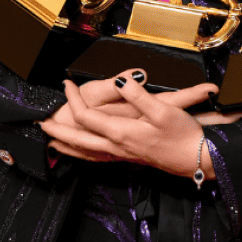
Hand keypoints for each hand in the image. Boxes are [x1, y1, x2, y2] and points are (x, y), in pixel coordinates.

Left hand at [40, 71, 241, 177]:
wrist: (198, 160)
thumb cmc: (183, 135)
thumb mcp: (162, 110)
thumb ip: (137, 95)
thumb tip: (119, 81)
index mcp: (122, 132)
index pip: (87, 116)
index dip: (73, 99)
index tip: (67, 84)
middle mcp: (118, 146)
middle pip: (79, 140)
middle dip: (59, 131)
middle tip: (43, 122)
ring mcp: (123, 155)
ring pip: (87, 152)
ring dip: (68, 146)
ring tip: (52, 142)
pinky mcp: (130, 158)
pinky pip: (98, 157)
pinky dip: (84, 155)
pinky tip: (84, 153)